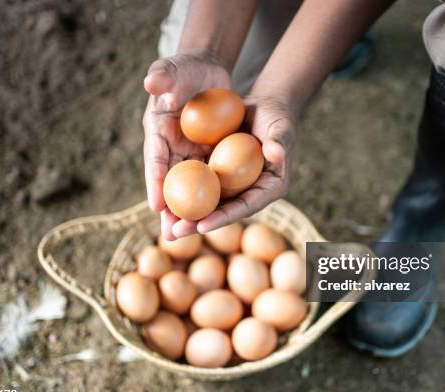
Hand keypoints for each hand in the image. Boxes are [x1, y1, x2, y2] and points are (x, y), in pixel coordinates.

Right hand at [142, 52, 230, 239]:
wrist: (207, 72)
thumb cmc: (187, 68)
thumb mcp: (175, 67)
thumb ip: (163, 74)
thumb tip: (152, 83)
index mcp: (157, 130)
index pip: (155, 159)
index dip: (155, 181)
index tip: (156, 204)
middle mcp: (170, 147)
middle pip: (168, 183)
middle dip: (168, 210)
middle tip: (170, 234)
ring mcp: (188, 154)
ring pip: (187, 189)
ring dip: (186, 212)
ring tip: (185, 237)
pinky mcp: (205, 156)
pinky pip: (207, 181)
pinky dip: (209, 198)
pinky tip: (214, 218)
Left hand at [171, 94, 296, 237]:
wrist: (264, 106)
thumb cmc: (276, 115)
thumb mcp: (281, 127)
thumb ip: (279, 141)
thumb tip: (277, 154)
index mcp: (271, 187)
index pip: (247, 206)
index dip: (225, 217)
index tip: (202, 225)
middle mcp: (253, 192)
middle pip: (225, 212)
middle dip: (199, 224)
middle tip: (175, 233)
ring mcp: (236, 186)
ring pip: (210, 204)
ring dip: (188, 215)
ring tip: (165, 226)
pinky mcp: (221, 176)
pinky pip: (202, 186)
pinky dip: (185, 193)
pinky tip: (164, 201)